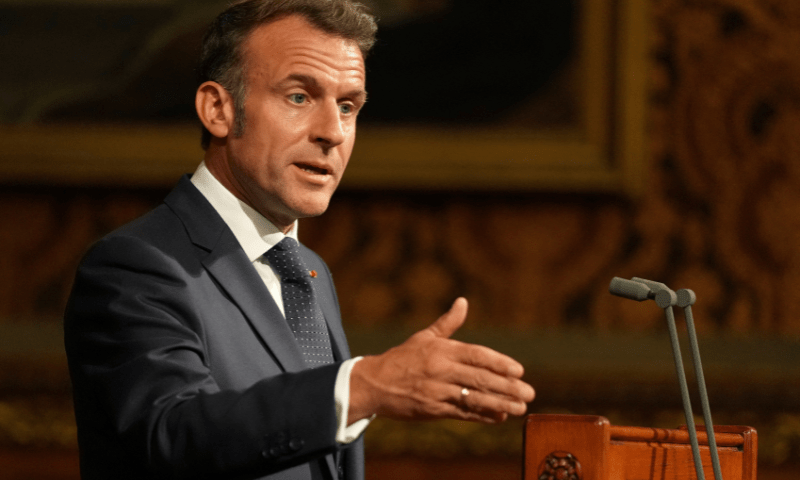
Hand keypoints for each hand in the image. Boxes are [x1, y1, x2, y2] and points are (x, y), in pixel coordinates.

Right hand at [348, 298, 534, 423]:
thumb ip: (448, 323)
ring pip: (473, 399)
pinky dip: (481, 415)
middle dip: (507, 387)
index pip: (476, 356)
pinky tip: (498, 417)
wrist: (373, 383)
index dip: (499, 363)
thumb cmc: (402, 358)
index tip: (519, 371)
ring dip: (500, 404)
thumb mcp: (424, 337)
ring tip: (520, 408)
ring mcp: (436, 392)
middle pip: (479, 379)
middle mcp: (441, 370)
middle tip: (529, 393)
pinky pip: (461, 413)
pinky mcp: (432, 410)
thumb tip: (463, 301)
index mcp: (441, 350)